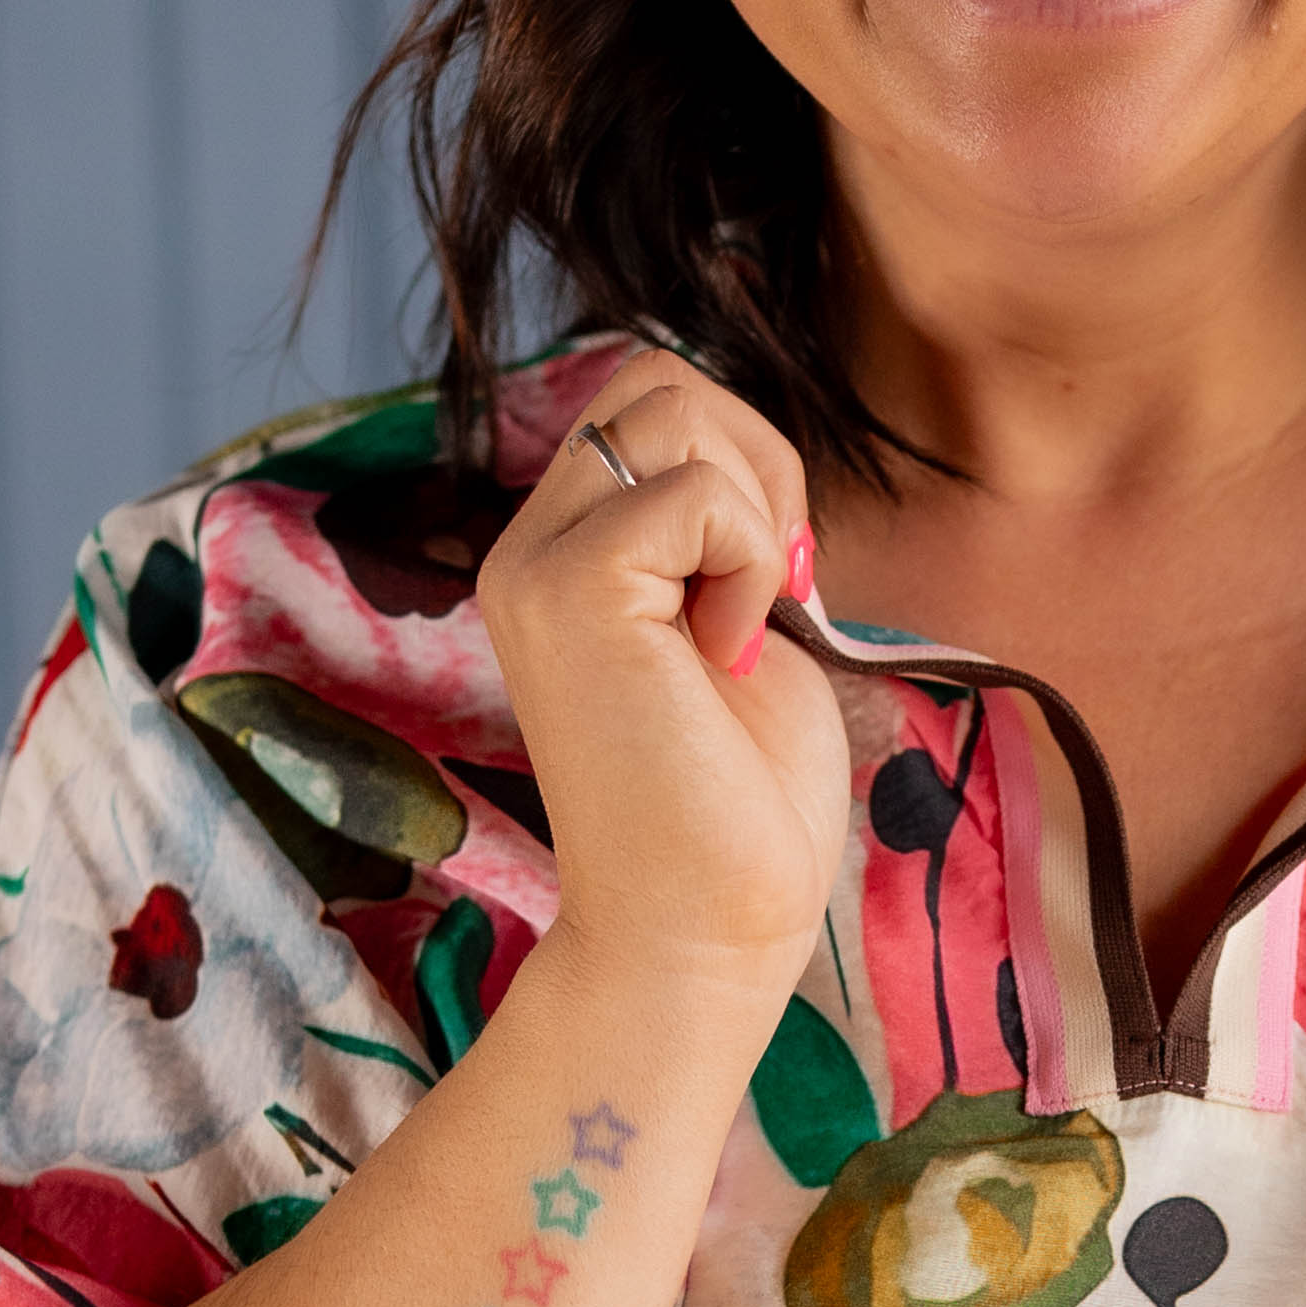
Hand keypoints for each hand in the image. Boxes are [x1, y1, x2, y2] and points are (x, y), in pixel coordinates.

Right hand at [477, 351, 850, 994]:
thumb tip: (757, 448)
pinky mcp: (566, 593)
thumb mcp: (743, 620)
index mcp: (566, 553)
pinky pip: (691, 491)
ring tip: (748, 621)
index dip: (744, 454)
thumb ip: (728, 532)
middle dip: (759, 457)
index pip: (649, 398)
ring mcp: (535, 566)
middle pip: (657, 379)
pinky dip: (747, 557)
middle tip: (776, 584)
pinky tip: (731, 651)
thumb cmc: (740, 799)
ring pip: (671, 408)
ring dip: (755, 505)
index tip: (775, 574)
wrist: (709, 927)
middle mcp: (529, 547)